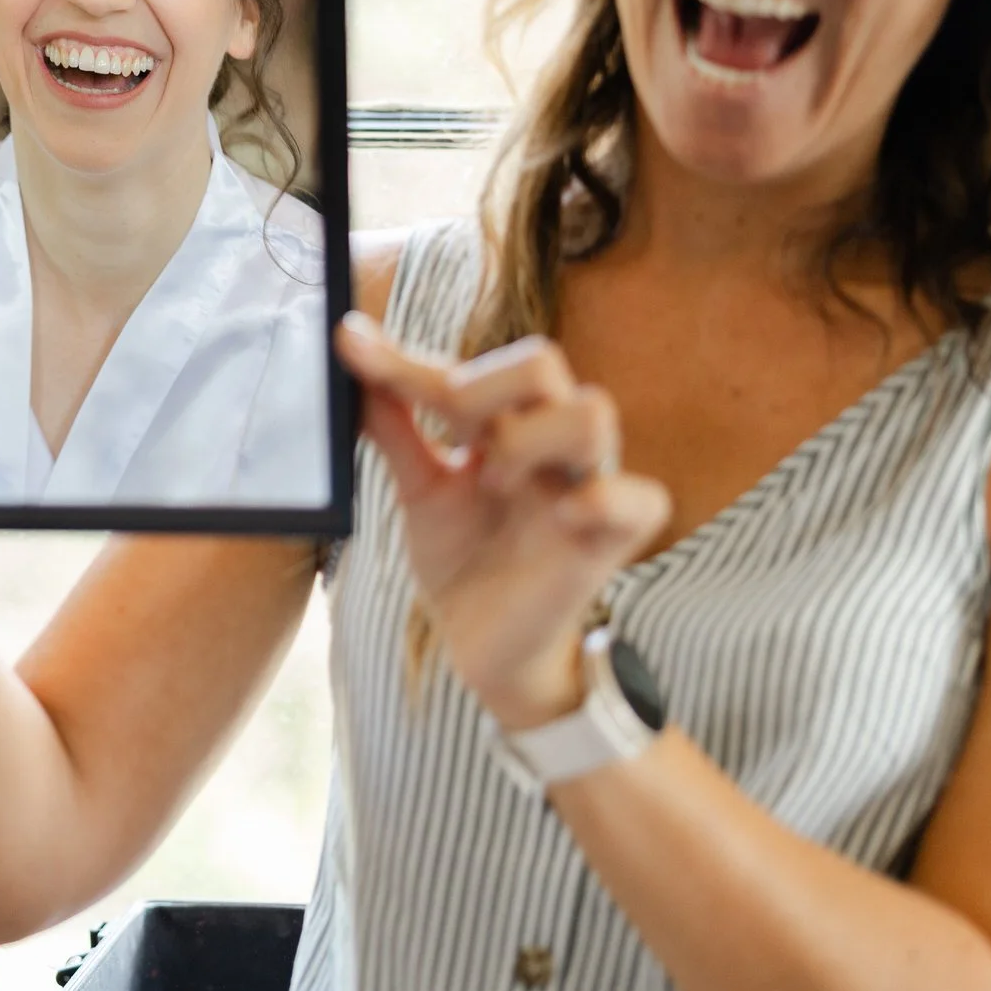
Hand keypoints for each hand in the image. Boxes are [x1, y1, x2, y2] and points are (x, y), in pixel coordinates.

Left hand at [334, 314, 669, 729]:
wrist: (482, 645)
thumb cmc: (463, 556)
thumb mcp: (420, 488)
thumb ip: (394, 427)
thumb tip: (356, 358)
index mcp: (507, 423)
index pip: (470, 366)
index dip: (408, 359)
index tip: (350, 344)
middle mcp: (551, 444)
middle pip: (542, 362)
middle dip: (481, 388)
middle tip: (452, 437)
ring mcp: (585, 487)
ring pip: (591, 413)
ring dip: (530, 437)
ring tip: (492, 481)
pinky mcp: (609, 540)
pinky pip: (640, 498)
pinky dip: (600, 498)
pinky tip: (562, 514)